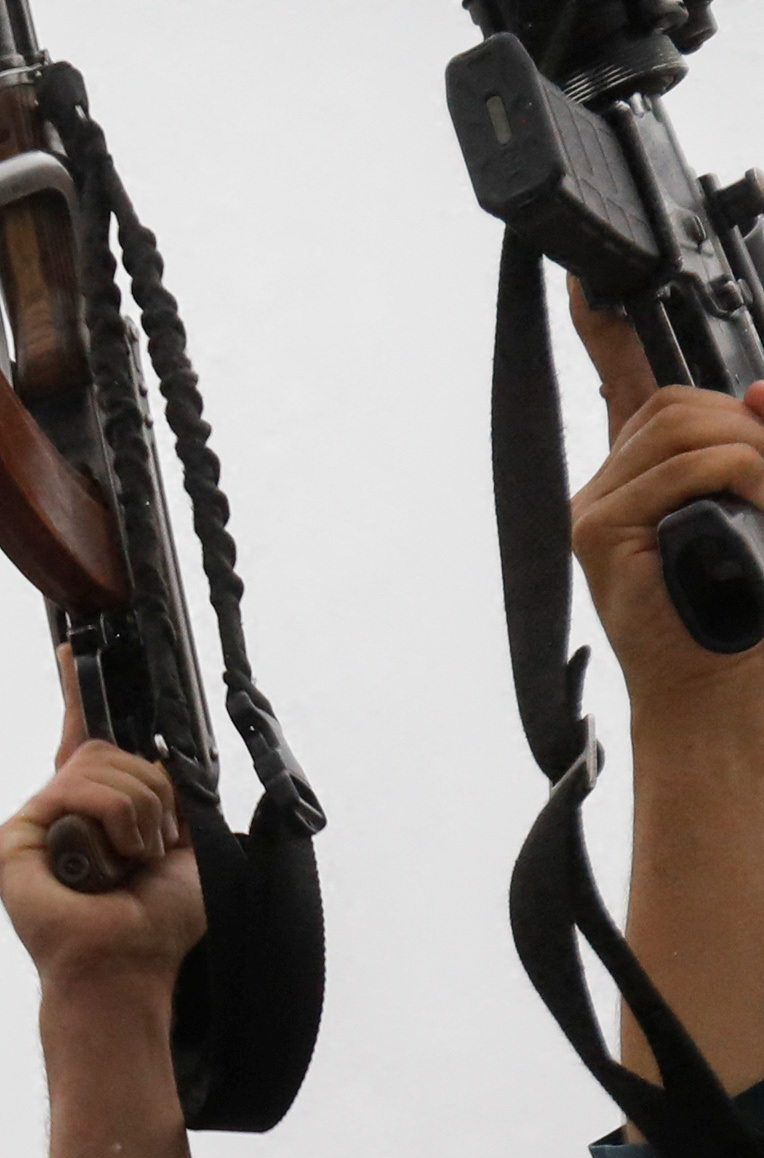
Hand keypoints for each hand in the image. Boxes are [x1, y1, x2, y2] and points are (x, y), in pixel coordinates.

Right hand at [0, 661, 201, 996]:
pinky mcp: (7, 841)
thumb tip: (161, 753)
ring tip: (128, 862)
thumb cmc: (156, 918)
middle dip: (151, 792)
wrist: (128, 961)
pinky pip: (70, 787)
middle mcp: (57, 811)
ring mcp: (30, 825)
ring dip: (136, 810)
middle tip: (151, 847)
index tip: (72, 650)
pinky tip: (102, 863)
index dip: (78, 694)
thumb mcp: (186, 838)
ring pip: (95, 764)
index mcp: (95, 809)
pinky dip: (107, 818)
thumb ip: (172, 790)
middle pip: (107, 749)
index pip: (81, 737)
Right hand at [571, 280, 763, 728]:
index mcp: (648, 478)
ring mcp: (599, 510)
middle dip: (740, 419)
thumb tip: (753, 396)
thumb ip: (757, 446)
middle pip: (673, 396)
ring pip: (682, 422)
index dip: (609, 328)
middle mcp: (612, 487)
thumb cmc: (756, 610)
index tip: (591, 282)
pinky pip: (684, 464)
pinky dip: (738, 475)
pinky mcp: (599, 533)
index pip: (623, 380)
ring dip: (749, 450)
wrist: (731, 695)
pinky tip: (751, 511)